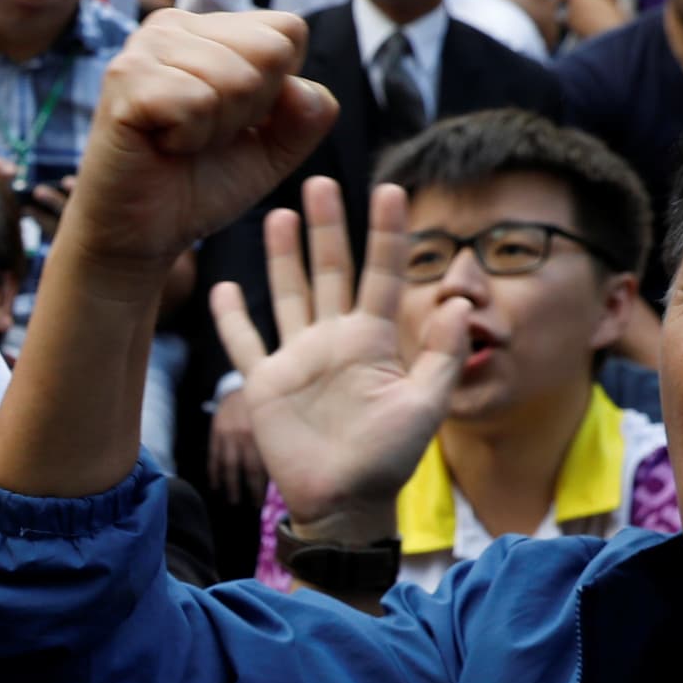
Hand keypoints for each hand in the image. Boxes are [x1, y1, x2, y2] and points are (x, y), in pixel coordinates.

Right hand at [51, 7, 329, 281]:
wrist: (141, 234)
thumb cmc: (201, 185)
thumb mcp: (274, 150)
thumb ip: (308, 115)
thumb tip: (298, 87)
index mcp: (209, 29)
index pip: (288, 31)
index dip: (278, 89)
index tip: (235, 120)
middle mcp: (173, 25)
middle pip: (269, 51)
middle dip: (251, 110)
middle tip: (204, 135)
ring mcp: (145, 48)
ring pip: (236, 79)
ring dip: (217, 130)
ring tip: (181, 142)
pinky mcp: (125, 80)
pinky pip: (197, 103)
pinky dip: (189, 138)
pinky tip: (160, 145)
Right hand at [206, 178, 468, 531]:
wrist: (344, 501)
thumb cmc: (389, 458)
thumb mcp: (426, 405)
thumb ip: (442, 354)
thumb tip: (459, 300)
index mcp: (374, 339)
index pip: (383, 274)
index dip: (386, 234)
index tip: (390, 190)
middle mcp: (334, 339)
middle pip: (329, 271)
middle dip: (326, 227)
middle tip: (319, 181)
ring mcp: (297, 358)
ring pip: (288, 294)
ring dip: (282, 256)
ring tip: (278, 214)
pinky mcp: (265, 384)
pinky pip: (245, 343)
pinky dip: (232, 317)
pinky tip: (222, 287)